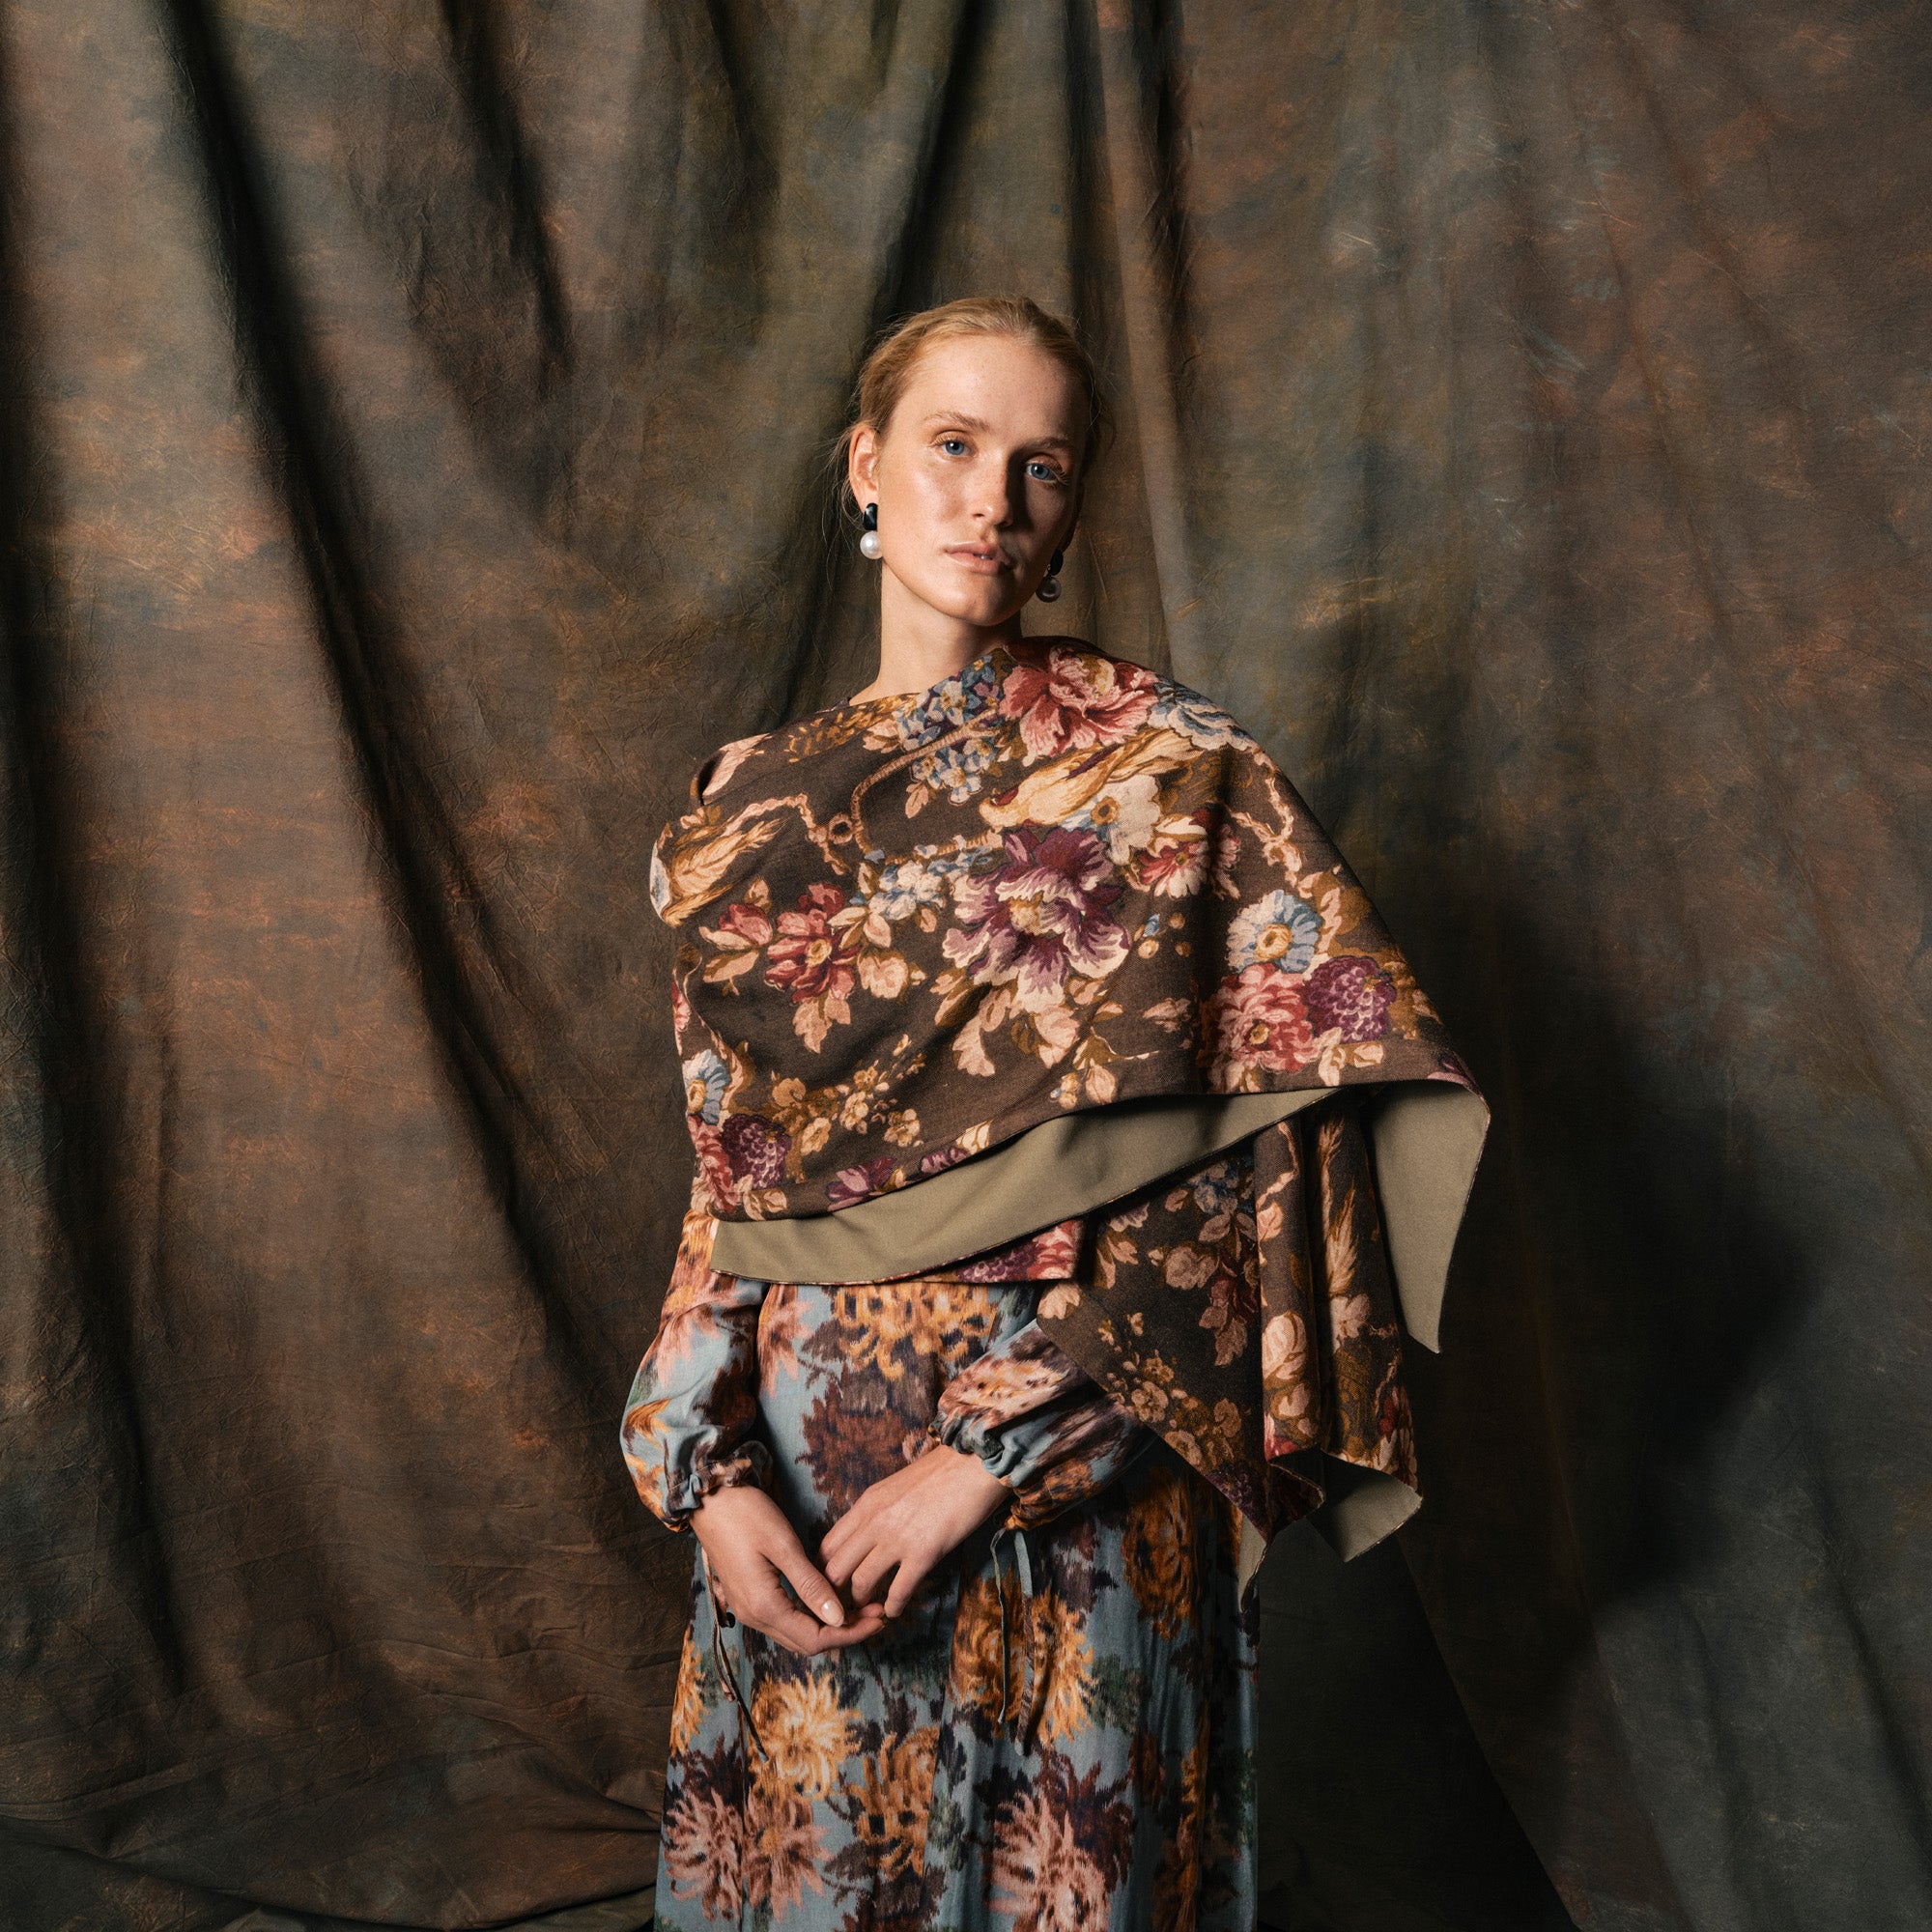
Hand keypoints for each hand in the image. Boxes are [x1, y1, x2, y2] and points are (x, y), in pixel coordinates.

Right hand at [690, 1485, 886, 1655]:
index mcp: (763, 1607)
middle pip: (807, 1643)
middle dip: (844, 1633)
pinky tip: (830, 1600)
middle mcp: (754, 1616)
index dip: (851, 1634)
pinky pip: (785, 1619)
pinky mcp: (749, 1597)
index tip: (879, 1617)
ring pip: (796, 1634)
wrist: (709, 1500)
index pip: (816, 1639)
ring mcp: (748, 1609)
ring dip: (829, 1626)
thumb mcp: (784, 1546)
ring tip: (860, 1607)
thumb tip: (838, 1619)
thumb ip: (811, 1585)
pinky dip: (811, 1616)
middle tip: (876, 1612)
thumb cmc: (746, 1515)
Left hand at [820, 1442, 1013, 1619]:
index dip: (824, 1571)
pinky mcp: (923, 1553)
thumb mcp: (894, 1487)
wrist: (973, 1463)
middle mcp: (874, 1521)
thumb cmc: (940, 1473)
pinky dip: (892, 1607)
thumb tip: (866, 1536)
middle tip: (844, 1607)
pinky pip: (898, 1591)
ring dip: (862, 1603)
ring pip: (860, 1583)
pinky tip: (894, 1611)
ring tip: (868, 1610)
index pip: (827, 1546)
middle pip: (835, 1568)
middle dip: (835, 1594)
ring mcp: (897, 1538)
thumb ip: (876, 1512)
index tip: (832, 1586)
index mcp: (866, 1504)